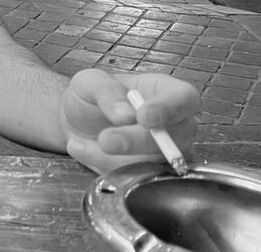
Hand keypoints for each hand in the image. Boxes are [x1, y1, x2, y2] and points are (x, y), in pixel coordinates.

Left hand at [59, 69, 199, 173]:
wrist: (77, 122)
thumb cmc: (91, 96)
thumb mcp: (89, 82)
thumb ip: (107, 91)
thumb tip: (126, 113)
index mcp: (164, 90)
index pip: (184, 98)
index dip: (168, 109)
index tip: (143, 117)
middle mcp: (173, 123)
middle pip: (175, 137)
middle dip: (138, 140)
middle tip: (106, 140)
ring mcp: (166, 152)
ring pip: (155, 162)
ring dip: (117, 158)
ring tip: (83, 143)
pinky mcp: (151, 174)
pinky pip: (135, 178)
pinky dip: (105, 166)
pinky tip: (83, 149)